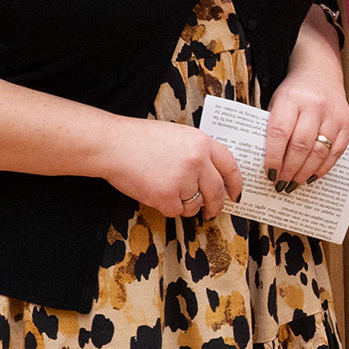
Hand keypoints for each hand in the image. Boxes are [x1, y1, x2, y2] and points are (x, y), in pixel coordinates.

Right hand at [101, 116, 241, 218]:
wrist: (113, 145)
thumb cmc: (141, 139)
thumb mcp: (179, 136)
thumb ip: (198, 152)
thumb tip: (212, 176)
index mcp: (202, 142)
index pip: (230, 166)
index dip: (236, 183)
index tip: (235, 194)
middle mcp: (197, 161)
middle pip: (216, 191)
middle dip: (216, 205)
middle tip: (211, 211)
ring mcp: (183, 179)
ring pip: (195, 203)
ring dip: (186, 205)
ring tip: (170, 192)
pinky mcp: (166, 196)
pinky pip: (175, 210)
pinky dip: (167, 207)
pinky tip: (156, 194)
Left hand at [264, 73, 348, 190]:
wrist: (321, 73)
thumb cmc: (295, 92)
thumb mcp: (277, 102)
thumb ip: (273, 128)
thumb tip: (267, 163)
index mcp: (291, 99)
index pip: (280, 133)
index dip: (274, 157)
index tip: (269, 174)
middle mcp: (315, 105)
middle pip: (301, 146)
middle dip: (289, 170)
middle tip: (281, 184)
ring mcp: (333, 114)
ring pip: (319, 152)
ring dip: (305, 173)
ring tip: (294, 183)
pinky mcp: (346, 123)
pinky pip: (336, 151)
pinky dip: (324, 167)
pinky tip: (312, 175)